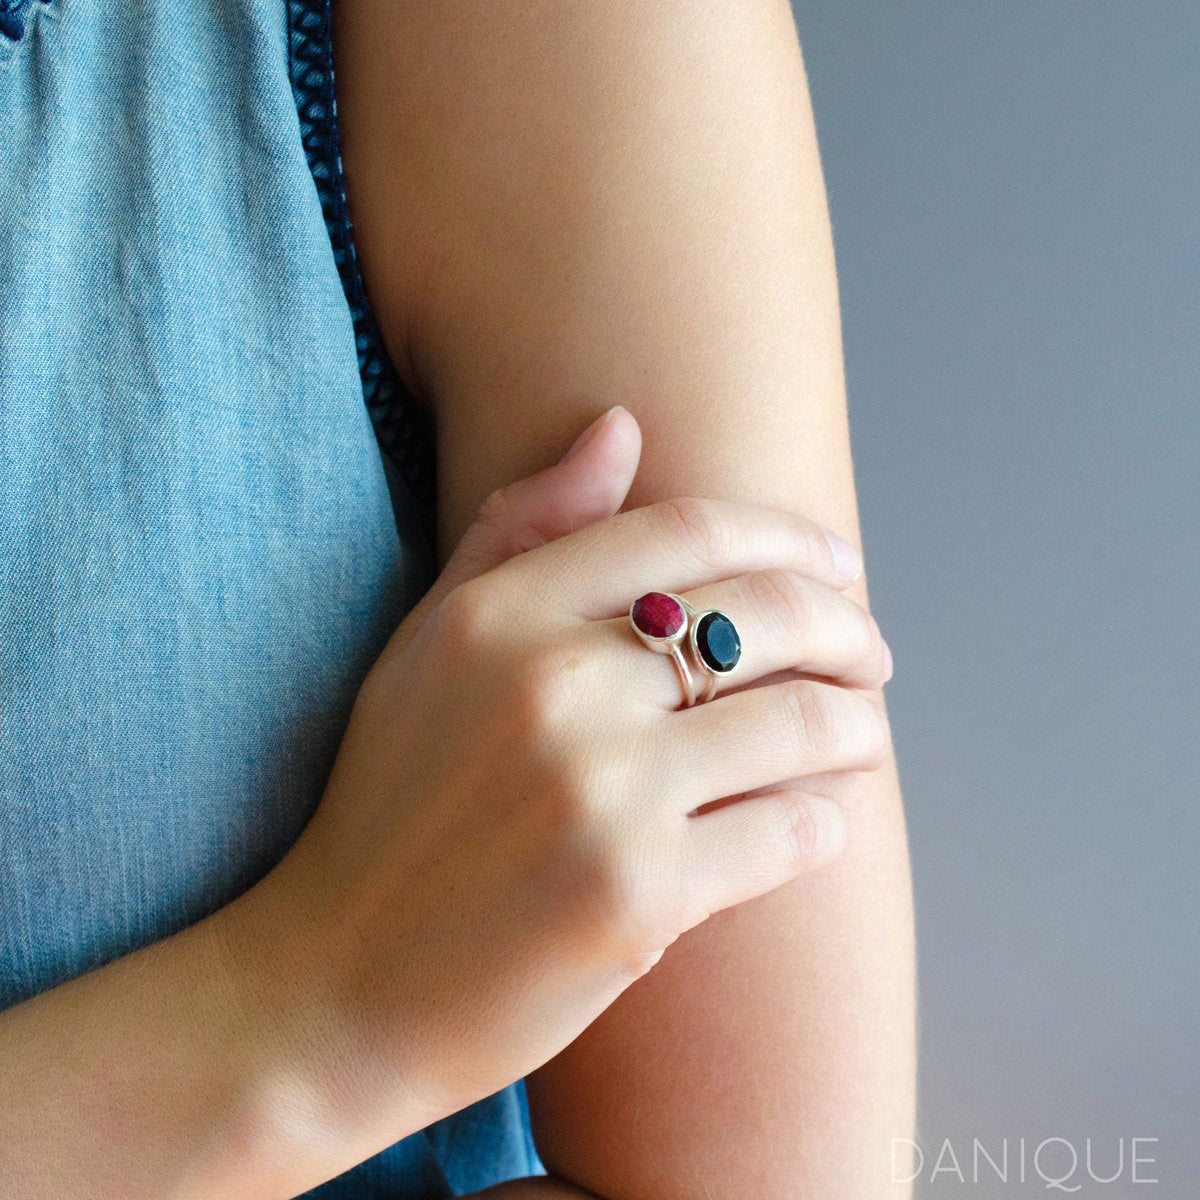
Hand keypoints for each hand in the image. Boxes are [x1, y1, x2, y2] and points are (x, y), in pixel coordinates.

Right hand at [222, 405, 891, 1170]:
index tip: (836, 564)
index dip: (790, 535)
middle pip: (768, 612)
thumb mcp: (429, 647)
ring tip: (861, 732)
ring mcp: (600, 794)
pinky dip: (826, 818)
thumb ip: (520, 528)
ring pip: (800, 721)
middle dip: (850, 627)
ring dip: (858, 724)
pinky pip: (789, 831)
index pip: (691, 531)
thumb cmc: (391, 805)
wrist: (339, 983)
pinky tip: (821, 815)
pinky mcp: (638, 899)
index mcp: (499, 614)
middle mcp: (553, 687)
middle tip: (872, 654)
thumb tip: (622, 425)